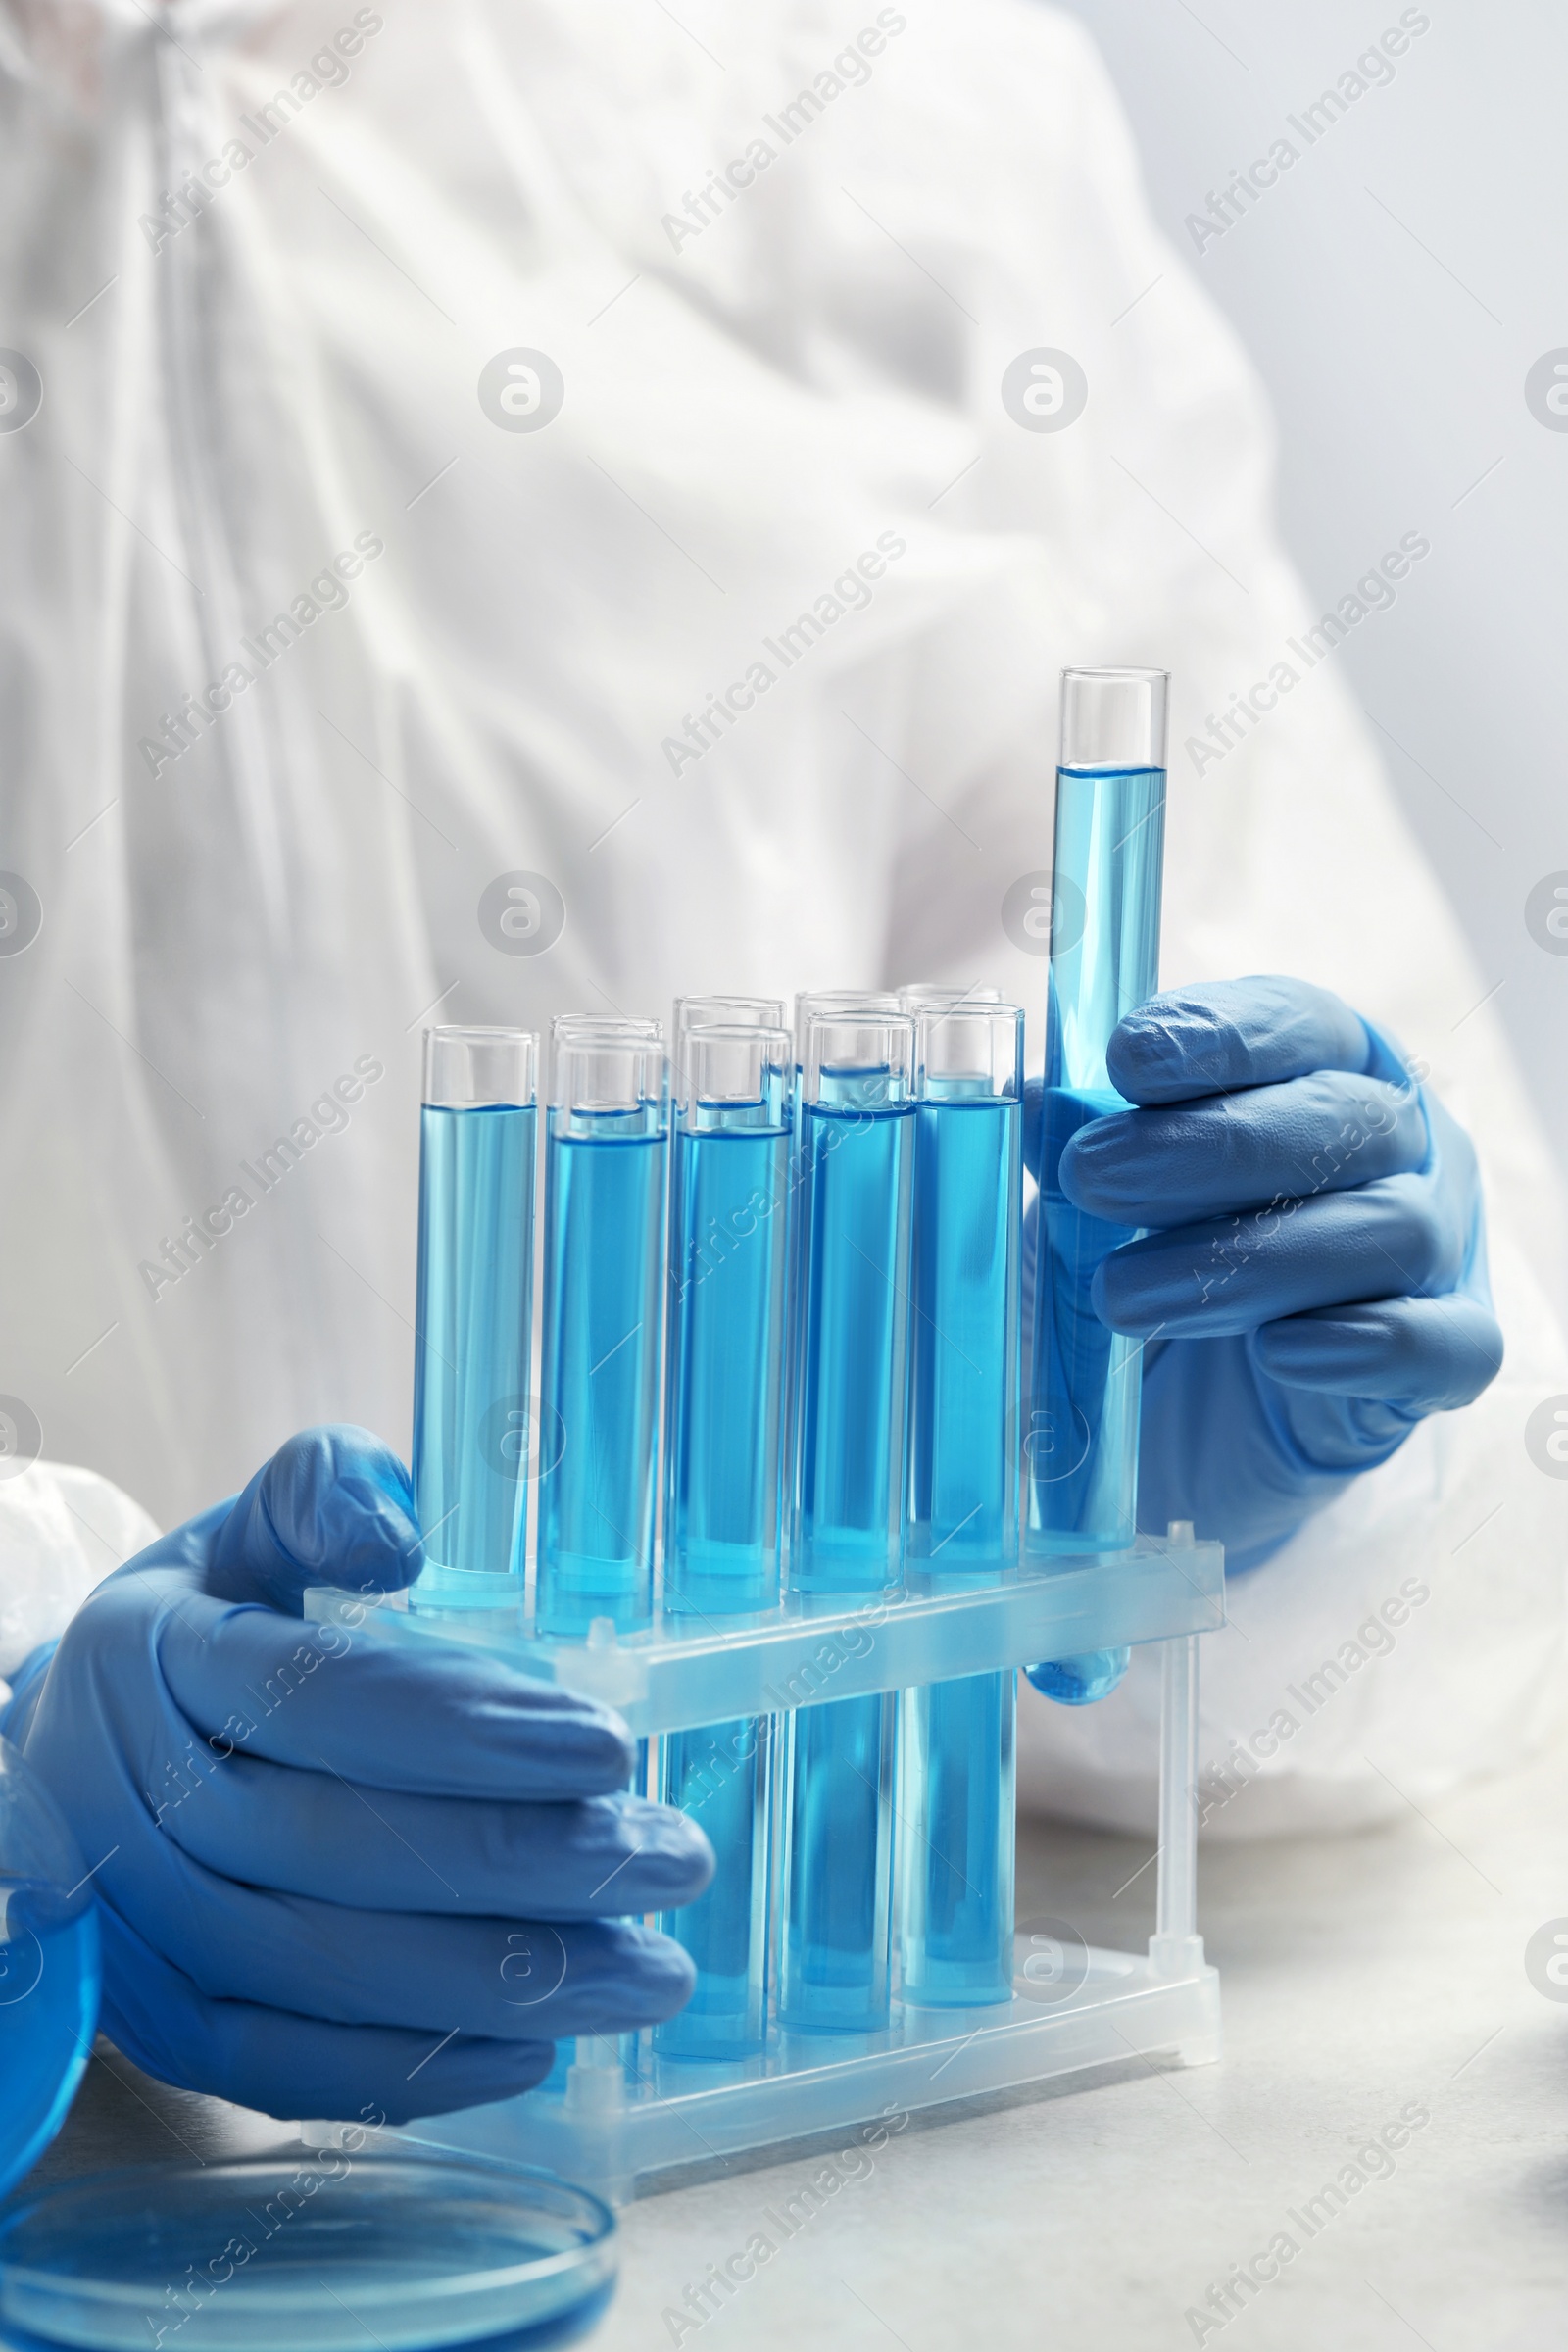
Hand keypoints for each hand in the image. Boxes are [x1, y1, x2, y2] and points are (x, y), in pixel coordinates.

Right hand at [12, 1427, 710, 2121]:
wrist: (81, 1740)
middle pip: (335, 1850)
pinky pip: (284, 2067)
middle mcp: (125, 1801)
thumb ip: (325, 1494)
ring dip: (499, 1984)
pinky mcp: (161, 2024)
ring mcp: (135, 1928)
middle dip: (525, 1865)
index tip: (609, 1745)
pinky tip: (536, 2049)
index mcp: (154, 1656)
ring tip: (648, 1972)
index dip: (467, 1730)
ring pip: (319, 1974)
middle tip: (671, 1860)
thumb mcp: (254, 1524)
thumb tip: (396, 1544)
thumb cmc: (215, 1617)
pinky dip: (413, 2070)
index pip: (321, 1701)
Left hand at [1048, 975, 1502, 1570]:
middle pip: (1343, 1120)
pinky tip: (1280, 1351)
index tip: (1129, 1061)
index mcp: (1328, 1071)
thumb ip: (1079, 1134)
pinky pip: (1442, 1344)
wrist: (1206, 1413)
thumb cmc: (1165, 1257)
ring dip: (1248, 1259)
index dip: (1222, 1036)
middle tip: (1092, 1179)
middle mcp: (1404, 1146)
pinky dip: (1365, 1344)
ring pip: (1386, 1230)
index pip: (1301, 1024)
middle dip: (1210, 1147)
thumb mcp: (1107, 1189)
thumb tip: (1035, 1103)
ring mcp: (1437, 1251)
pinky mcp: (1443, 1360)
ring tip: (1125, 1295)